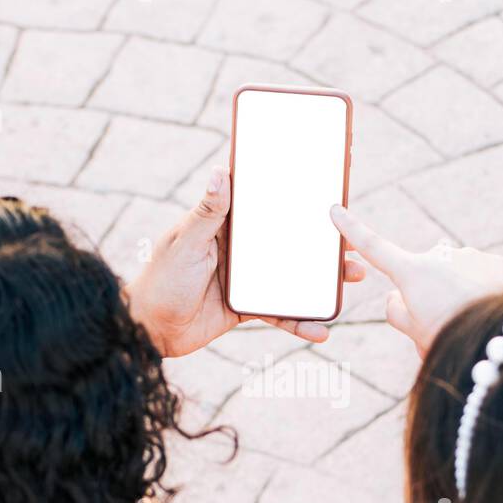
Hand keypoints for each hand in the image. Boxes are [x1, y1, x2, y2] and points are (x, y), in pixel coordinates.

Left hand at [125, 167, 366, 357]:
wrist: (148, 330)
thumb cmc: (159, 280)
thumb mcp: (185, 242)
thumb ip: (207, 212)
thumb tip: (222, 171)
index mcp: (226, 223)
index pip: (264, 198)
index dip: (293, 187)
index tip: (326, 176)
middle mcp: (241, 247)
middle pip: (290, 237)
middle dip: (323, 237)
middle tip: (354, 235)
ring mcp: (247, 277)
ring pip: (294, 274)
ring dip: (323, 277)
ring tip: (353, 276)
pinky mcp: (248, 307)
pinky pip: (282, 312)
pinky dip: (301, 322)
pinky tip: (322, 331)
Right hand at [330, 204, 502, 355]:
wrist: (499, 338)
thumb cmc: (451, 339)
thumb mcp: (413, 333)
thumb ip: (396, 311)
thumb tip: (396, 297)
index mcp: (412, 272)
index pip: (374, 248)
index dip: (353, 231)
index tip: (337, 210)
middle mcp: (438, 256)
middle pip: (422, 276)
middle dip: (427, 295)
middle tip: (439, 324)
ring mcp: (468, 256)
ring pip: (452, 276)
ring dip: (455, 293)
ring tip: (467, 320)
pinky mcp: (495, 262)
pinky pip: (479, 275)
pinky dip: (479, 290)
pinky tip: (486, 309)